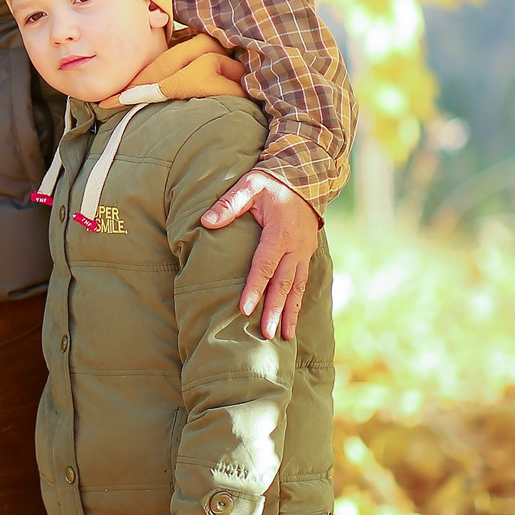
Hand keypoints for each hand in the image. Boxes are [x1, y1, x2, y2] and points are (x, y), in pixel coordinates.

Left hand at [199, 171, 318, 341]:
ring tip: (285, 337)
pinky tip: (294, 320)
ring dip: (290, 312)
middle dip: (275, 310)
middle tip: (267, 334)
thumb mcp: (250, 185)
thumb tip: (206, 221)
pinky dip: (298, 302)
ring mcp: (305, 252)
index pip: (265, 265)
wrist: (307, 177)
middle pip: (284, 283)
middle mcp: (296, 246)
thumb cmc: (272, 182)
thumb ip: (229, 204)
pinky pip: (303, 282)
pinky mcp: (307, 254)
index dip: (255, 288)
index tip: (245, 309)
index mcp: (280, 233)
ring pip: (297, 287)